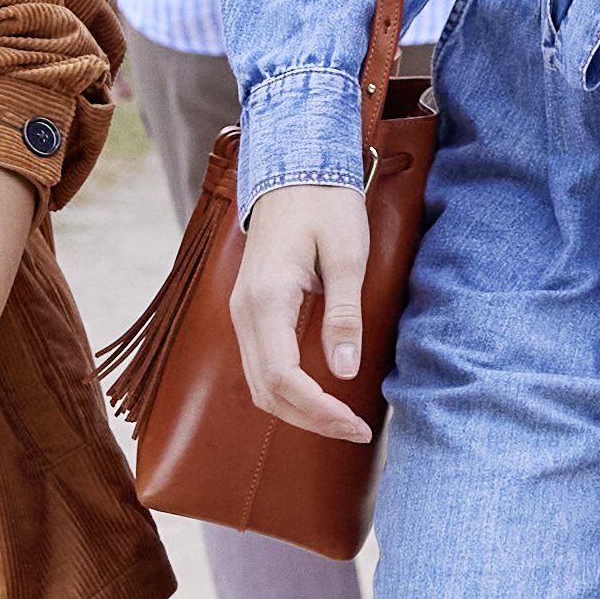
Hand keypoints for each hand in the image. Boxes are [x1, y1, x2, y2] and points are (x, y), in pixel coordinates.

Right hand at [228, 182, 377, 445]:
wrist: (294, 169)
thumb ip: (343, 315)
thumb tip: (344, 371)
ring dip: (298, 409)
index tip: (356, 424)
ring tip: (342, 419)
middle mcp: (244, 312)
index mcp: (266, 300)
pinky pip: (262, 365)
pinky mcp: (252, 310)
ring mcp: (243, 312)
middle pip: (267, 391)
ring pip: (260, 383)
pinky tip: (320, 393)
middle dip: (310, 419)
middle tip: (356, 429)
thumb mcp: (346, 255)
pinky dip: (288, 390)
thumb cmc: (325, 205)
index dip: (319, 411)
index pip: (283, 379)